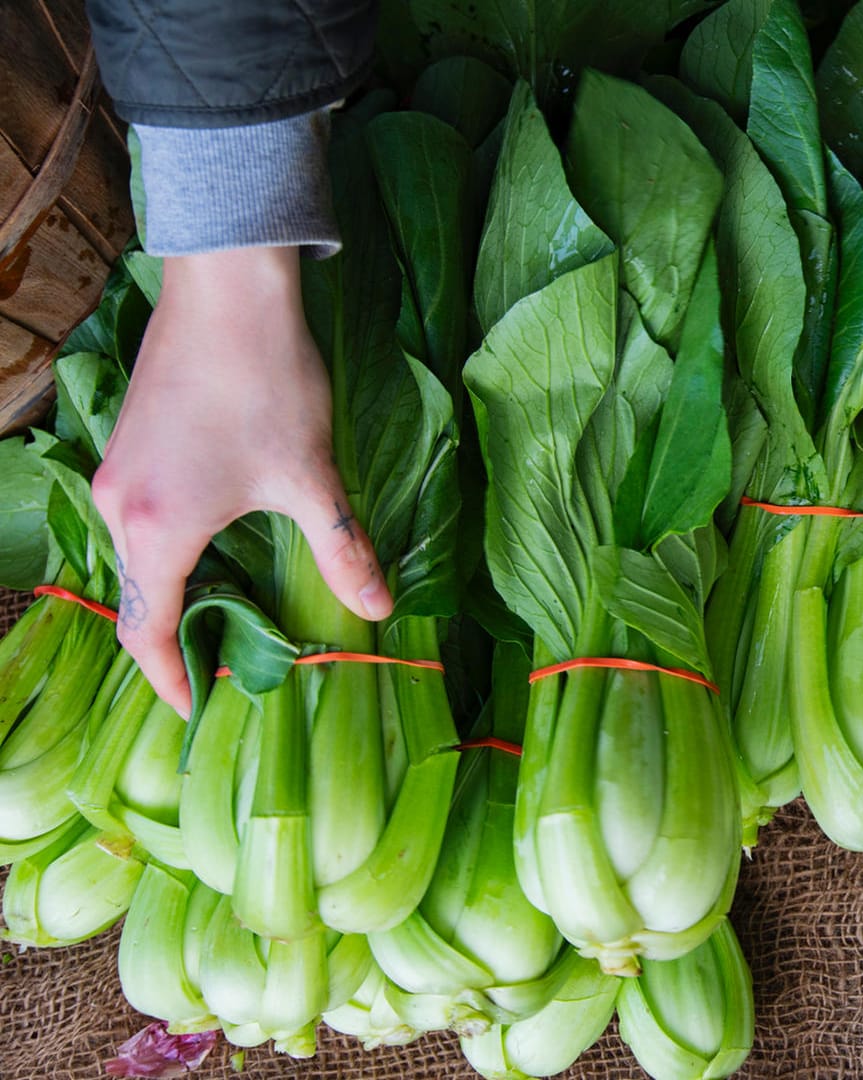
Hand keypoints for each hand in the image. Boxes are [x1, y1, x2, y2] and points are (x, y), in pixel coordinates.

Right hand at [91, 247, 390, 715]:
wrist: (229, 288)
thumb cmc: (269, 383)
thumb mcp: (313, 478)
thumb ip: (343, 549)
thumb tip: (380, 610)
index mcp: (158, 529)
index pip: (149, 630)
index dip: (171, 678)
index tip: (196, 710)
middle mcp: (120, 505)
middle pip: (136, 596)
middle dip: (174, 641)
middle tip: (220, 671)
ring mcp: (118, 469)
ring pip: (135, 555)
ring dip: (171, 592)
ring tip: (221, 618)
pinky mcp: (131, 440)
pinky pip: (138, 517)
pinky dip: (167, 549)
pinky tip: (214, 548)